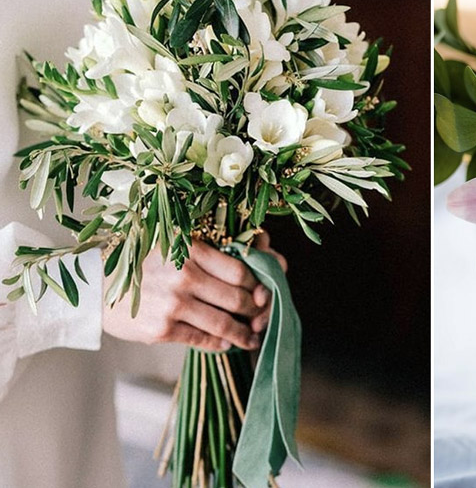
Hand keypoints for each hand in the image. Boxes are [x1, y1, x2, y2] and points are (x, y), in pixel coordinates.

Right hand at [103, 233, 285, 351]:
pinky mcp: (161, 329)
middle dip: (256, 312)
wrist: (96, 285)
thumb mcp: (175, 246)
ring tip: (252, 338)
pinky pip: (201, 339)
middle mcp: (184, 276)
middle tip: (263, 317)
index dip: (258, 285)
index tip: (263, 292)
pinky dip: (219, 343)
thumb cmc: (143, 262)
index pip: (241, 271)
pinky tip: (227, 344)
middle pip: (237, 298)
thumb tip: (256, 263)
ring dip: (243, 334)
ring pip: (223, 323)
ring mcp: (173, 304)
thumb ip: (210, 255)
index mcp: (191, 250)